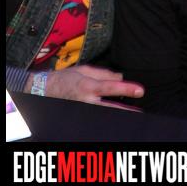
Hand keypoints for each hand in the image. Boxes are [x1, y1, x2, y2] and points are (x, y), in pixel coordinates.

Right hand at [26, 65, 143, 110]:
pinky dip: (110, 114)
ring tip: (134, 114)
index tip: (140, 91)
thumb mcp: (84, 70)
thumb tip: (121, 76)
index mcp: (87, 86)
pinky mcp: (82, 115)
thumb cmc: (66, 78)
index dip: (126, 89)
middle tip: (140, 112)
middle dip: (127, 111)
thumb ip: (104, 74)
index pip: (110, 88)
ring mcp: (84, 110)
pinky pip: (99, 115)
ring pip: (106, 114)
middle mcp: (87, 101)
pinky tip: (119, 114)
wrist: (46, 90)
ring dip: (120, 113)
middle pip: (111, 108)